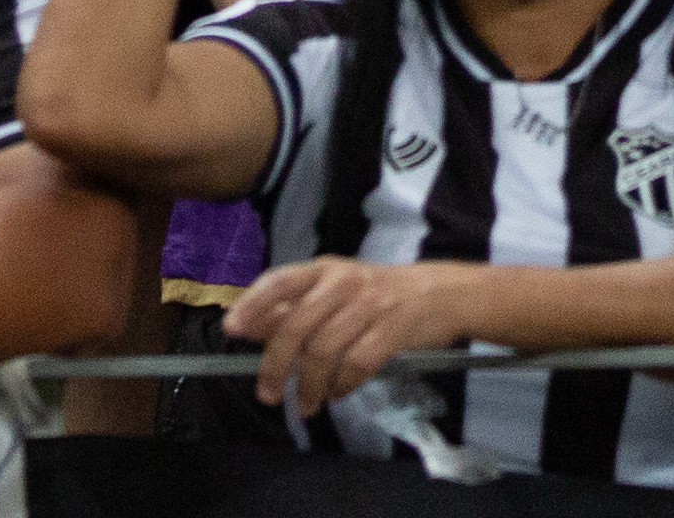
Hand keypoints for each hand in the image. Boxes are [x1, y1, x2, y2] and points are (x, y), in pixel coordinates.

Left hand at [223, 258, 466, 416]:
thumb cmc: (380, 292)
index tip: (232, 330)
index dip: (253, 304)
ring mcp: (368, 305)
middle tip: (267, 394)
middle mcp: (343, 282)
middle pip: (297, 326)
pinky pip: (355, 365)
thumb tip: (253, 327)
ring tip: (304, 404)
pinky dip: (340, 386)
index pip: (280, 281)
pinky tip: (336, 394)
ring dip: (307, 386)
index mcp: (324, 269)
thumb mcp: (337, 288)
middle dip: (275, 365)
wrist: (441, 293)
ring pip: (323, 351)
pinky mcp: (391, 330)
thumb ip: (297, 306)